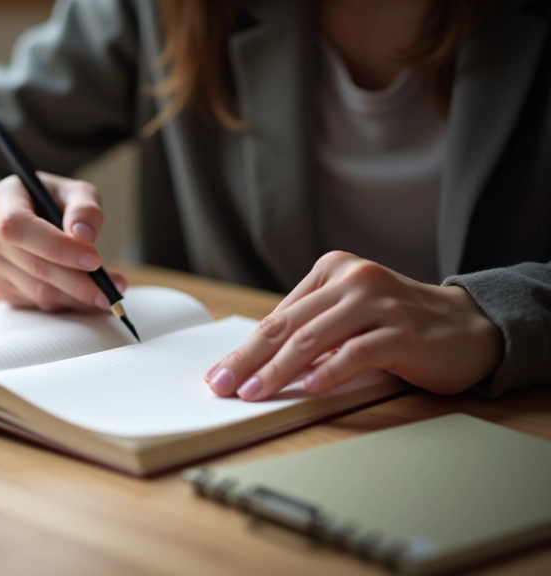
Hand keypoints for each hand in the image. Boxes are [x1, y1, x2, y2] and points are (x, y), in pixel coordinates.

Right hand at [0, 173, 125, 311]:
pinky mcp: (0, 287)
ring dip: (76, 298)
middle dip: (79, 282)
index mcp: (1, 200)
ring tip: (107, 293)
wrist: (15, 214)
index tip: (94, 260)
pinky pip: (36, 303)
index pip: (21, 228)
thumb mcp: (71, 191)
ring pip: (37, 292)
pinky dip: (65, 303)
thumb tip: (85, 237)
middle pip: (34, 266)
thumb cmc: (47, 200)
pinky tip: (85, 296)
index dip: (57, 247)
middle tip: (113, 289)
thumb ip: (84, 208)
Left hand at [205, 251, 503, 400]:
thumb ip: (310, 328)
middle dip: (248, 360)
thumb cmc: (399, 324)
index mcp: (333, 270)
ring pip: (314, 339)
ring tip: (254, 393)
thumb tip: (255, 362)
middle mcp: (354, 280)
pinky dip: (328, 372)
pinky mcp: (402, 330)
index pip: (278, 315)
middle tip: (223, 385)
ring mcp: (379, 303)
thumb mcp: (349, 315)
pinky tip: (308, 389)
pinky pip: (356, 352)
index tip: (220, 373)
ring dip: (278, 371)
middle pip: (287, 326)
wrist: (468, 327)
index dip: (245, 348)